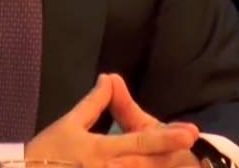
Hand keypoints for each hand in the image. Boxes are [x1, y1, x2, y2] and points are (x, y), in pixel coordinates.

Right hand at [25, 74, 200, 167]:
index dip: (167, 137)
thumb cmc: (45, 152)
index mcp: (101, 150)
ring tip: (180, 160)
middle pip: (146, 165)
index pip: (140, 141)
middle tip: (193, 150)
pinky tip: (149, 166)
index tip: (190, 133)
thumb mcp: (69, 124)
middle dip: (171, 158)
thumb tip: (110, 79)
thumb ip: (94, 103)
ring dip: (156, 167)